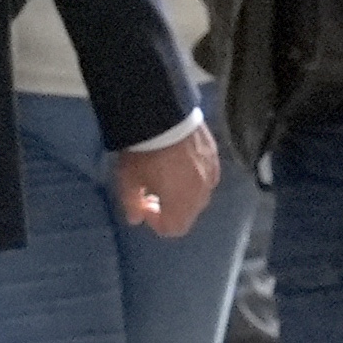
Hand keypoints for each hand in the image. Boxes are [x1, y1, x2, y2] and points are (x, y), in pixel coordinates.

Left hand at [113, 117, 222, 239]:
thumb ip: (131, 204)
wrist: (163, 114)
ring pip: (200, 194)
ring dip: (184, 193)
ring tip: (167, 176)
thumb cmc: (144, 151)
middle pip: (189, 213)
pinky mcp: (215, 154)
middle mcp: (202, 193)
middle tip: (153, 192)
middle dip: (171, 209)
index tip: (144, 205)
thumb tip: (135, 219)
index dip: (156, 223)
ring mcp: (212, 172)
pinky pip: (206, 174)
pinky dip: (194, 176)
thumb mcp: (127, 179)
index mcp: (182, 204)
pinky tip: (180, 161)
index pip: (174, 229)